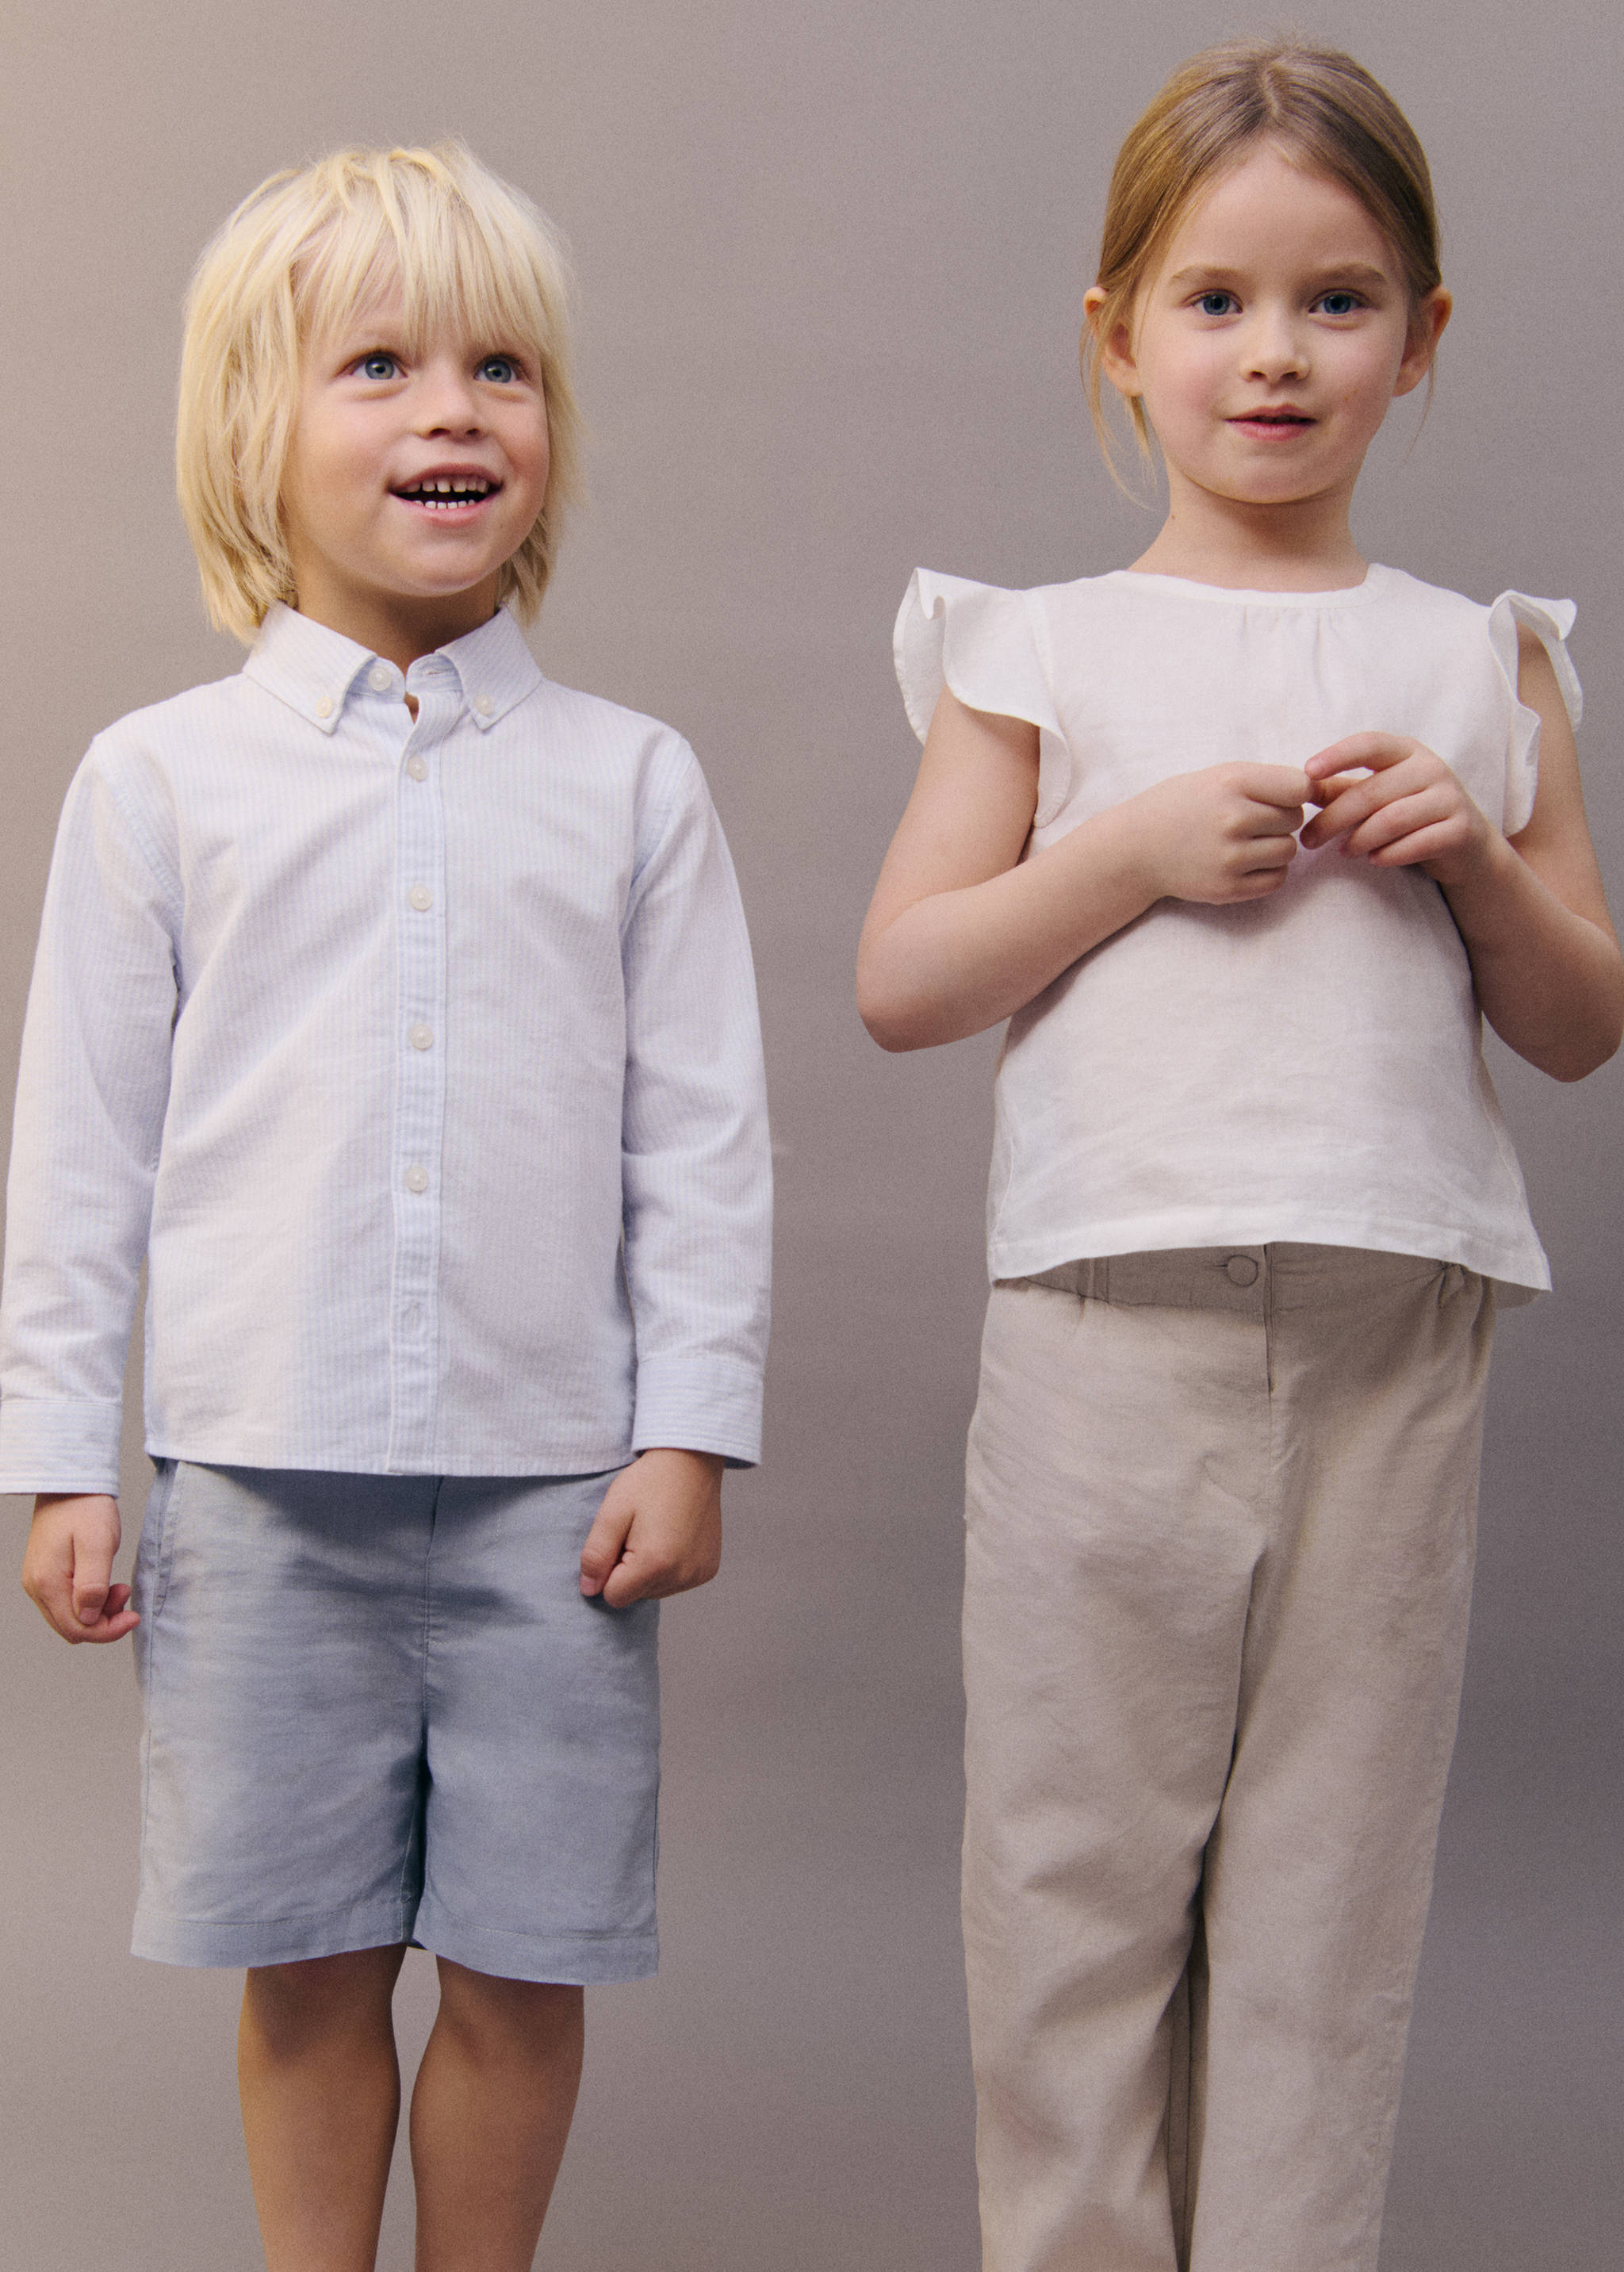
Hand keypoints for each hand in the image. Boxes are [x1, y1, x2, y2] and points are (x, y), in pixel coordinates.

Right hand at [22, 1493, 138, 1643]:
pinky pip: (67, 1602)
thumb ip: (93, 1584)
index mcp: (47, 1583)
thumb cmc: (85, 1507)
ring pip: (70, 1617)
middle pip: (72, 1628)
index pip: (77, 1629)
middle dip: (104, 1621)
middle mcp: (37, 1587)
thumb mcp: (97, 1544)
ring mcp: (39, 1582)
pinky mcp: (46, 1575)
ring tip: (118, 1586)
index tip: (133, 1616)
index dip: (108, 1630)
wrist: (70, 1484)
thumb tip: (90, 1618)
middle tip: (124, 1593)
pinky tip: (104, 1582)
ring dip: (98, 1610)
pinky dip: (89, 1600)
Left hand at [579, 1449, 723, 1608]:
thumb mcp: (612, 1511)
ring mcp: (698, 1573)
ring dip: (649, 1569)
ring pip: (655, 1590)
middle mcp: (682, 1575)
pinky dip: (669, 1566)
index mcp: (655, 1563)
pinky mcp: (708, 1568)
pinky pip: (676, 1581)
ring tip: (656, 1531)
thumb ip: (596, 1554)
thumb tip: (589, 1590)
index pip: (614, 1596)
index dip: (609, 1569)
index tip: (620, 1538)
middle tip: (638, 1531)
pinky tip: (673, 1536)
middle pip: (636, 1595)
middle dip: (629, 1570)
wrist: (691, 1459)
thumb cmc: (649, 1481)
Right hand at [1129, 763, 1310, 905]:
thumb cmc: (1181, 806)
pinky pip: (1277, 879)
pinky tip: (1246, 862)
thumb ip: (1265, 781)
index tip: (1280, 797)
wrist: (1135, 848)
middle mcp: (1232, 819)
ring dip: (1276, 846)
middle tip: (1252, 821)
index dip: (1295, 793)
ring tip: (1248, 842)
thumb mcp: (1217, 777)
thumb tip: (1320, 790)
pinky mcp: (1227, 888)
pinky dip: (1269, 871)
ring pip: (1289, 851)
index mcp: (1231, 783)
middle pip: (1294, 819)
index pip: (1300, 787)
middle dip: (1280, 819)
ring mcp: (1229, 857)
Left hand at [1301, 733, 1492, 883]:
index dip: (1338, 755)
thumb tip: (1301, 787)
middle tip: (1308, 840)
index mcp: (1407, 751)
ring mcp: (1449, 797)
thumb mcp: (1377, 794)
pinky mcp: (1460, 829)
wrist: (1466, 843)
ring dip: (1360, 839)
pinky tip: (1373, 860)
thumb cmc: (1411, 813)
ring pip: (1392, 819)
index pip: (1369, 744)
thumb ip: (1341, 789)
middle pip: (1371, 792)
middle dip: (1334, 818)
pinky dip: (1389, 854)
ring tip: (1343, 851)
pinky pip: (1416, 843)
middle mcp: (1431, 767)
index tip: (1308, 771)